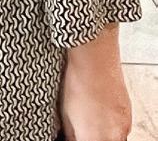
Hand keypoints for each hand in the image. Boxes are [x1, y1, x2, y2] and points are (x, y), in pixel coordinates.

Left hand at [59, 23, 131, 140]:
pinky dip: (112, 127)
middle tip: (82, 130)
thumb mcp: (66, 111)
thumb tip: (71, 138)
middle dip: (92, 138)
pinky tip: (100, 114)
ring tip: (91, 121)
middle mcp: (112, 136)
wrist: (96, 61)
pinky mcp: (128, 117)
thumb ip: (71, 132)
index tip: (76, 136)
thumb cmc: (78, 82)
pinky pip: (122, 130)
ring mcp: (124, 127)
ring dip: (102, 136)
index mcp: (93, 138)